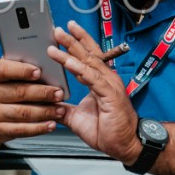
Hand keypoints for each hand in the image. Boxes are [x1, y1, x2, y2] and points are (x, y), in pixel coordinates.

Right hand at [0, 58, 65, 143]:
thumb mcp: (1, 76)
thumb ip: (17, 67)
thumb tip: (43, 61)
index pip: (4, 69)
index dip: (22, 70)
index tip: (39, 72)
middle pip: (19, 92)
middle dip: (43, 93)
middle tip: (59, 94)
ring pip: (23, 112)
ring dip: (45, 112)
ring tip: (60, 110)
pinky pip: (21, 130)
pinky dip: (39, 128)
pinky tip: (51, 124)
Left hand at [48, 20, 142, 163]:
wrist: (124, 145)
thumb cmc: (108, 131)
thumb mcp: (78, 118)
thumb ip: (65, 109)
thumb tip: (50, 105)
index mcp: (101, 81)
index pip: (88, 57)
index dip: (77, 44)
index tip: (64, 33)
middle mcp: (106, 79)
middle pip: (88, 53)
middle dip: (72, 40)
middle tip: (58, 29)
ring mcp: (109, 85)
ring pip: (88, 62)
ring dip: (72, 50)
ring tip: (58, 40)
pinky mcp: (110, 94)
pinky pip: (92, 78)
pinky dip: (79, 69)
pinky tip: (68, 61)